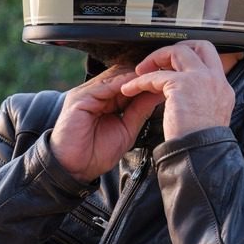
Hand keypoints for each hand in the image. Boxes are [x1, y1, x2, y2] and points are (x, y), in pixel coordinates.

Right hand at [50, 64, 166, 181]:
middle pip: (123, 75)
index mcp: (106, 100)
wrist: (75, 169)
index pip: (129, 82)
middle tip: (166, 74)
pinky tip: (137, 84)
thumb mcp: (126, 130)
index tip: (169, 80)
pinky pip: (103, 86)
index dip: (148, 81)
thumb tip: (156, 95)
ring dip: (135, 77)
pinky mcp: (80, 98)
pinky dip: (121, 84)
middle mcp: (95, 93)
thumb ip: (139, 111)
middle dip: (144, 75)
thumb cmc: (96, 154)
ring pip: (114, 77)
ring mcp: (86, 94)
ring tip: (155, 77)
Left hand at [119, 41, 240, 139]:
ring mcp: (201, 79)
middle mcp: (215, 79)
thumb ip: (201, 101)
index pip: (210, 59)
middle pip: (199, 46)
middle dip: (176, 50)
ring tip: (140, 72)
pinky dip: (140, 81)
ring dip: (155, 60)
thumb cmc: (201, 145)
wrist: (202, 155)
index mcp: (222, 88)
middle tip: (158, 62)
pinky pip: (156, 75)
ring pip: (177, 53)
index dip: (191, 57)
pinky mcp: (182, 85)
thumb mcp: (208, 118)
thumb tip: (187, 98)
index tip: (173, 67)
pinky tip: (130, 90)